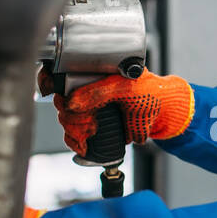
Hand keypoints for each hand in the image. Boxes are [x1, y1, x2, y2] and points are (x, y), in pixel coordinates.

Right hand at [53, 68, 193, 156]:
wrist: (164, 114)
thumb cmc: (150, 92)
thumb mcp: (125, 87)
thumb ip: (99, 92)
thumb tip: (71, 102)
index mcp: (93, 73)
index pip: (62, 75)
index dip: (52, 84)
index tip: (59, 97)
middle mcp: (87, 89)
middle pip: (62, 102)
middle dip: (70, 115)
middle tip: (88, 121)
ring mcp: (89, 109)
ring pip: (66, 120)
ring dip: (74, 129)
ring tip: (92, 131)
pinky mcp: (94, 127)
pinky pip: (74, 135)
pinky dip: (74, 141)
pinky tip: (83, 145)